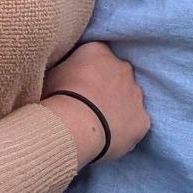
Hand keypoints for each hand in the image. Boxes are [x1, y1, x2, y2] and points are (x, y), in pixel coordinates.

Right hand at [41, 42, 148, 167]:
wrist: (74, 125)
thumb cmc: (55, 98)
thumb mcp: (50, 75)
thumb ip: (62, 71)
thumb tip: (61, 77)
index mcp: (97, 52)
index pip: (95, 57)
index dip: (85, 74)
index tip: (74, 88)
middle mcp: (122, 68)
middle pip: (115, 76)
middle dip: (105, 88)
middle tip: (87, 108)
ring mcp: (136, 94)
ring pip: (128, 99)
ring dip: (117, 108)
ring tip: (97, 126)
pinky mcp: (143, 119)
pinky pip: (135, 124)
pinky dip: (125, 130)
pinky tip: (109, 140)